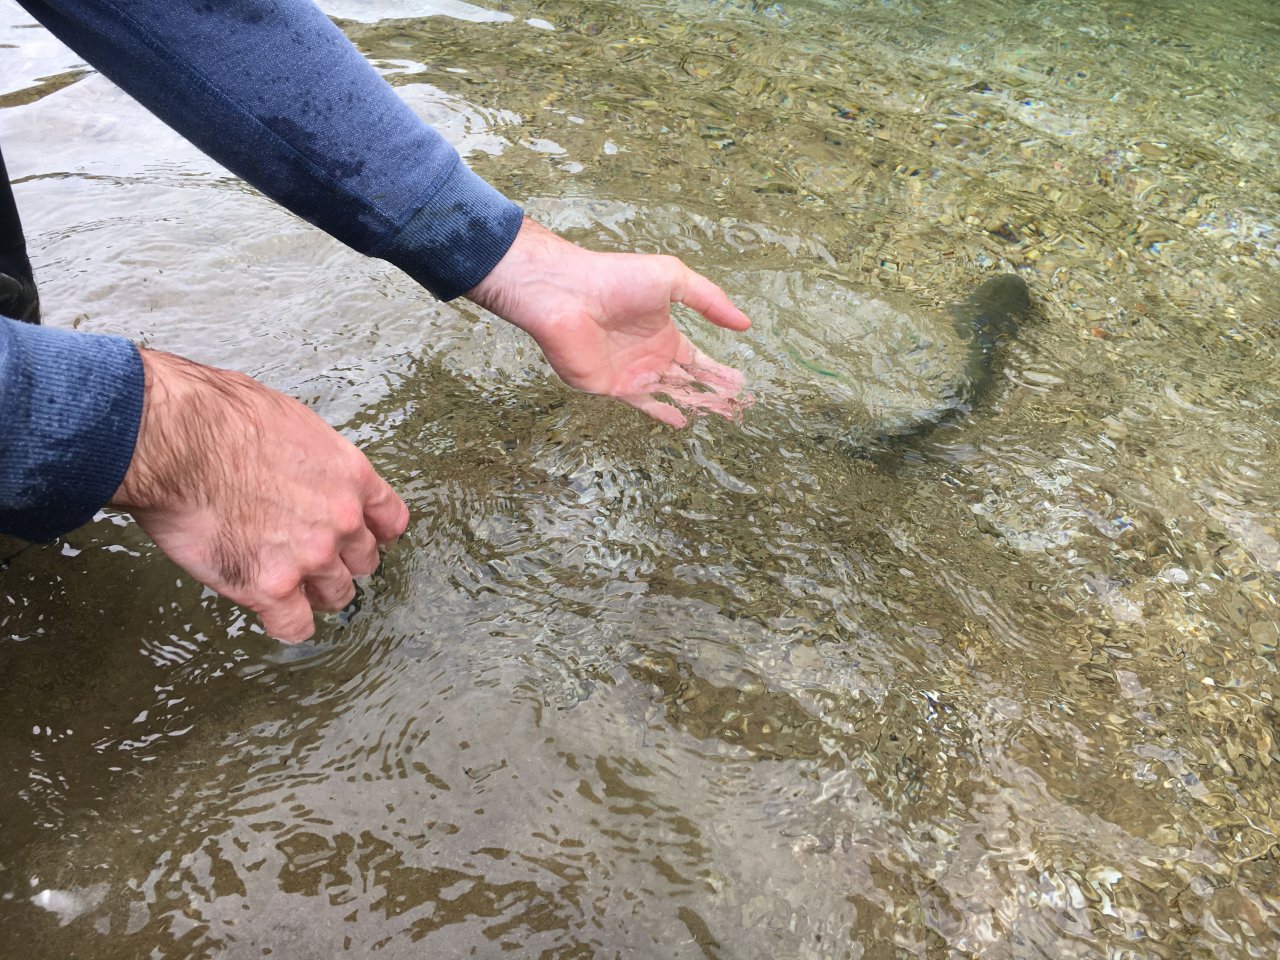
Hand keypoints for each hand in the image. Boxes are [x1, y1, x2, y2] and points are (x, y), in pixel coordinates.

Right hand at [110, 350, 408, 641]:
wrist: (175, 441)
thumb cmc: (216, 417)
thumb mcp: (289, 420)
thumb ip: (311, 457)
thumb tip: (299, 464)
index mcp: (351, 475)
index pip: (390, 520)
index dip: (374, 533)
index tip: (361, 539)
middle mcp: (341, 520)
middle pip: (364, 562)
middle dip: (339, 561)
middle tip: (307, 557)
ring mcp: (310, 557)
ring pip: (336, 596)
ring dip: (314, 593)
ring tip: (286, 583)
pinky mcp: (269, 587)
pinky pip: (295, 626)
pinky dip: (286, 623)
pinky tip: (272, 611)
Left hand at [466, 217, 750, 426]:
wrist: (569, 294)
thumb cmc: (617, 279)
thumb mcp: (673, 278)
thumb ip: (709, 299)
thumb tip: (744, 324)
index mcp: (662, 331)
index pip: (695, 358)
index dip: (717, 371)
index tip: (738, 383)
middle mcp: (648, 354)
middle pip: (686, 381)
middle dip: (711, 393)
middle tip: (738, 406)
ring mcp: (630, 371)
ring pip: (669, 393)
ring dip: (695, 404)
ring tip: (722, 415)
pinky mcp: (611, 385)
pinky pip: (641, 403)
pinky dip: (661, 412)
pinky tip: (682, 421)